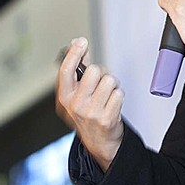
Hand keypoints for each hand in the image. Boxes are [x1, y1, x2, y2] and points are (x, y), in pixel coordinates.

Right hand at [55, 37, 123, 170]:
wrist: (99, 142)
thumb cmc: (88, 114)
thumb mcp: (77, 95)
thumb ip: (77, 70)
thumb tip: (77, 46)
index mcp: (65, 97)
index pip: (66, 70)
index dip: (74, 53)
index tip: (81, 42)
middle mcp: (75, 104)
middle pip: (94, 71)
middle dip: (101, 74)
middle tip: (100, 86)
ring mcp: (91, 112)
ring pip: (109, 80)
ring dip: (112, 85)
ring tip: (107, 96)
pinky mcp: (107, 117)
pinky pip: (119, 93)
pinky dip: (119, 95)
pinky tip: (112, 105)